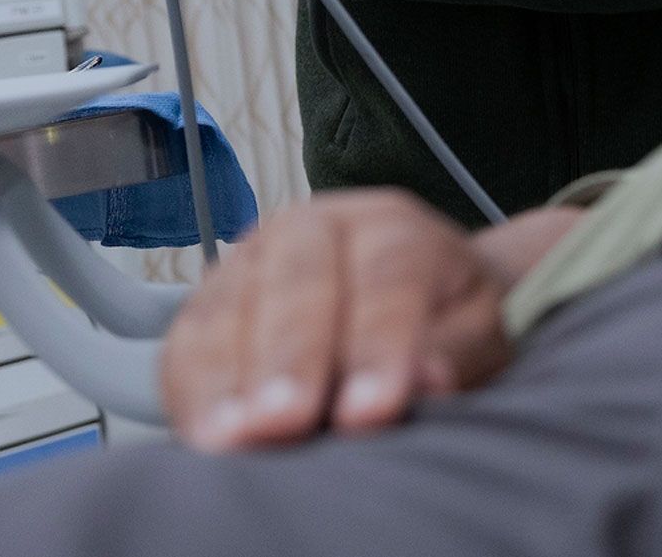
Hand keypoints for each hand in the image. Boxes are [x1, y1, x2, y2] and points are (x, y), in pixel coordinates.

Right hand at [161, 189, 579, 450]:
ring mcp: (252, 261)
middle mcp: (314, 227)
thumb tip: (428, 381)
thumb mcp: (476, 332)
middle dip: (293, 355)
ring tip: (236, 436)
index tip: (372, 409)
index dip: (378, 342)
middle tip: (289, 419)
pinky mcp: (206, 305)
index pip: (388, 275)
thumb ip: (457, 352)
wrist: (411, 304)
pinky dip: (191, 390)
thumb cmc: (445, 323)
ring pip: (232, 306)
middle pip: (299, 281)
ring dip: (229, 376)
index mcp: (391, 225)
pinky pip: (186, 341)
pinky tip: (204, 434)